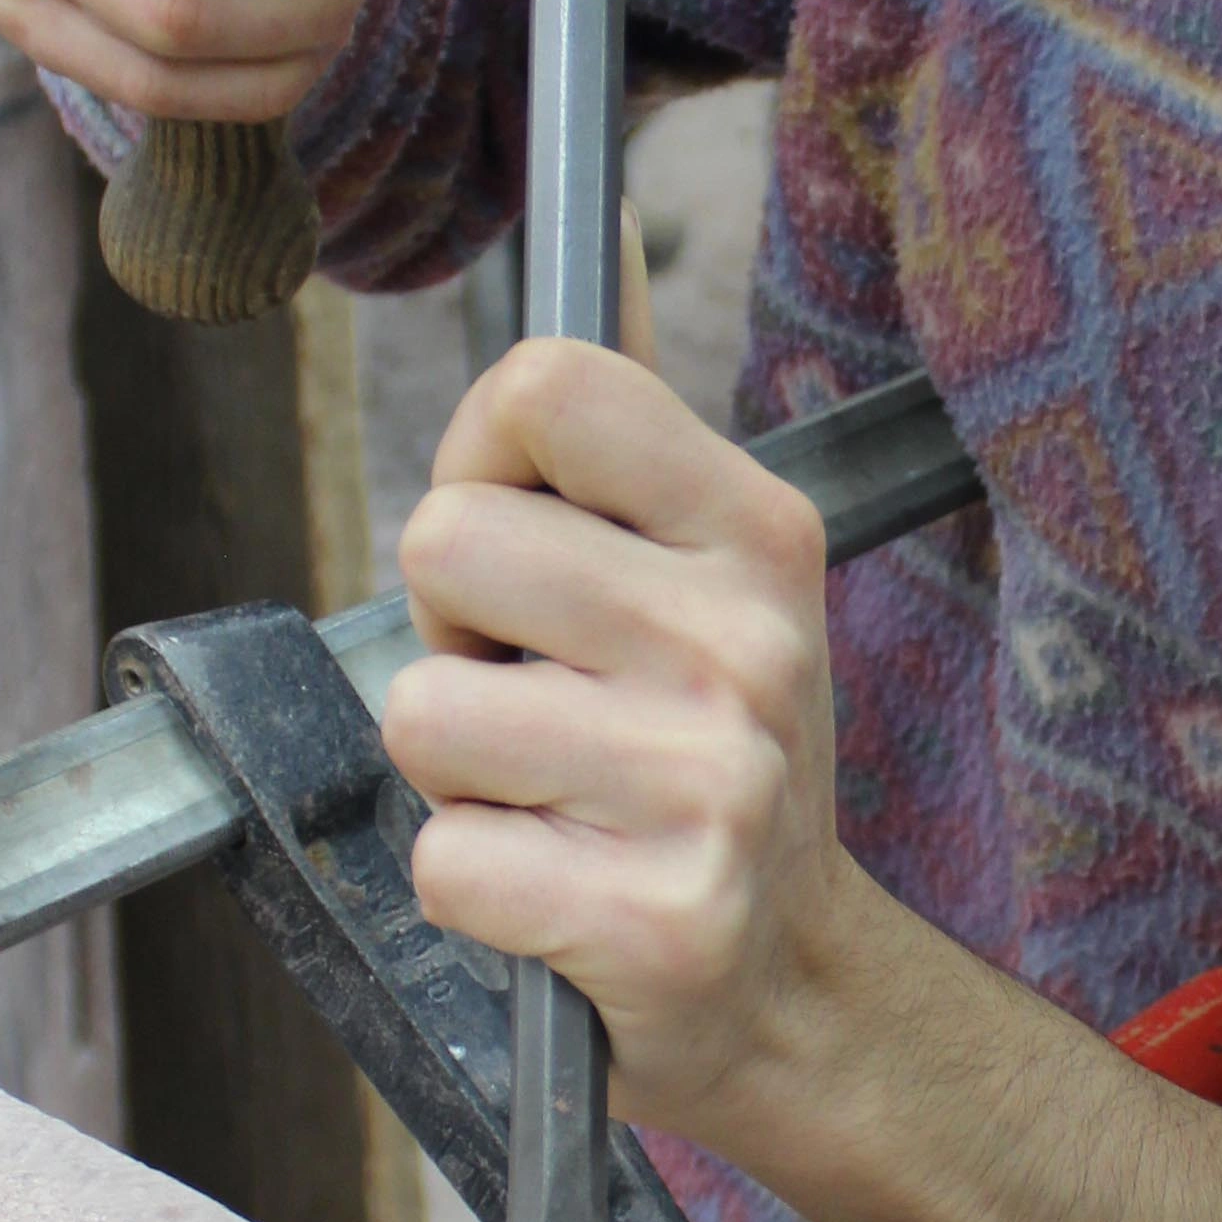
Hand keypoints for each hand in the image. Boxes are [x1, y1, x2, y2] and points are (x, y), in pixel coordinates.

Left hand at [380, 339, 859, 1145]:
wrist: (798, 993)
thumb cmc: (708, 767)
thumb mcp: (712, 581)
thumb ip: (624, 439)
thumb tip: (600, 228)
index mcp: (757, 534)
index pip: (545, 384)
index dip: (478, 463)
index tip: (518, 559)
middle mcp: (748, 644)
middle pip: (446, 542)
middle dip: (451, 638)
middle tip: (538, 705)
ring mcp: (710, 786)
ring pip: (423, 718)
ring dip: (454, 779)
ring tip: (552, 803)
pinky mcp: (657, 920)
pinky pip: (443, 863)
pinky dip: (471, 893)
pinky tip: (558, 898)